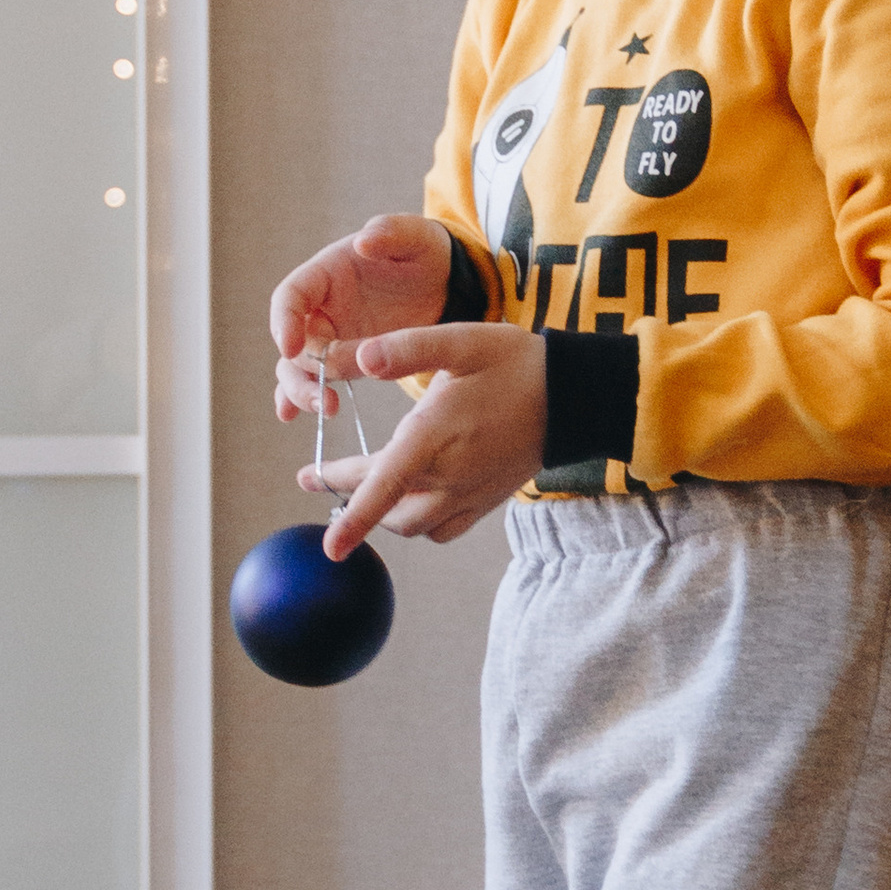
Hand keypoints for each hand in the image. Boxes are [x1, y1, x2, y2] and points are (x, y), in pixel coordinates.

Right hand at [270, 214, 451, 420]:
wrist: (445, 283)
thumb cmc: (426, 254)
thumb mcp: (418, 237)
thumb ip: (392, 232)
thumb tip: (364, 241)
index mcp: (328, 272)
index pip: (291, 295)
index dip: (284, 320)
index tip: (290, 346)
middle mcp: (320, 305)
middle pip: (291, 340)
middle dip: (299, 369)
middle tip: (321, 395)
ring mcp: (329, 334)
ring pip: (297, 366)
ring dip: (301, 389)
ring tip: (326, 409)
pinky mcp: (343, 357)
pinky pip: (313, 379)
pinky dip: (300, 398)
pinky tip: (291, 416)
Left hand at [305, 324, 547, 553]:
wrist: (575, 397)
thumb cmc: (516, 364)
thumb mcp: (462, 341)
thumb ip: (406, 348)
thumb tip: (356, 359)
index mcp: (435, 436)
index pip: (383, 487)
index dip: (353, 519)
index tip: (329, 548)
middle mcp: (450, 475)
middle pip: (386, 508)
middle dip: (347, 500)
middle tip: (315, 477)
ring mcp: (469, 494)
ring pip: (411, 525)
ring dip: (381, 513)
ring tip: (358, 487)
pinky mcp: (485, 502)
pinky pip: (441, 529)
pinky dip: (417, 522)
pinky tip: (409, 499)